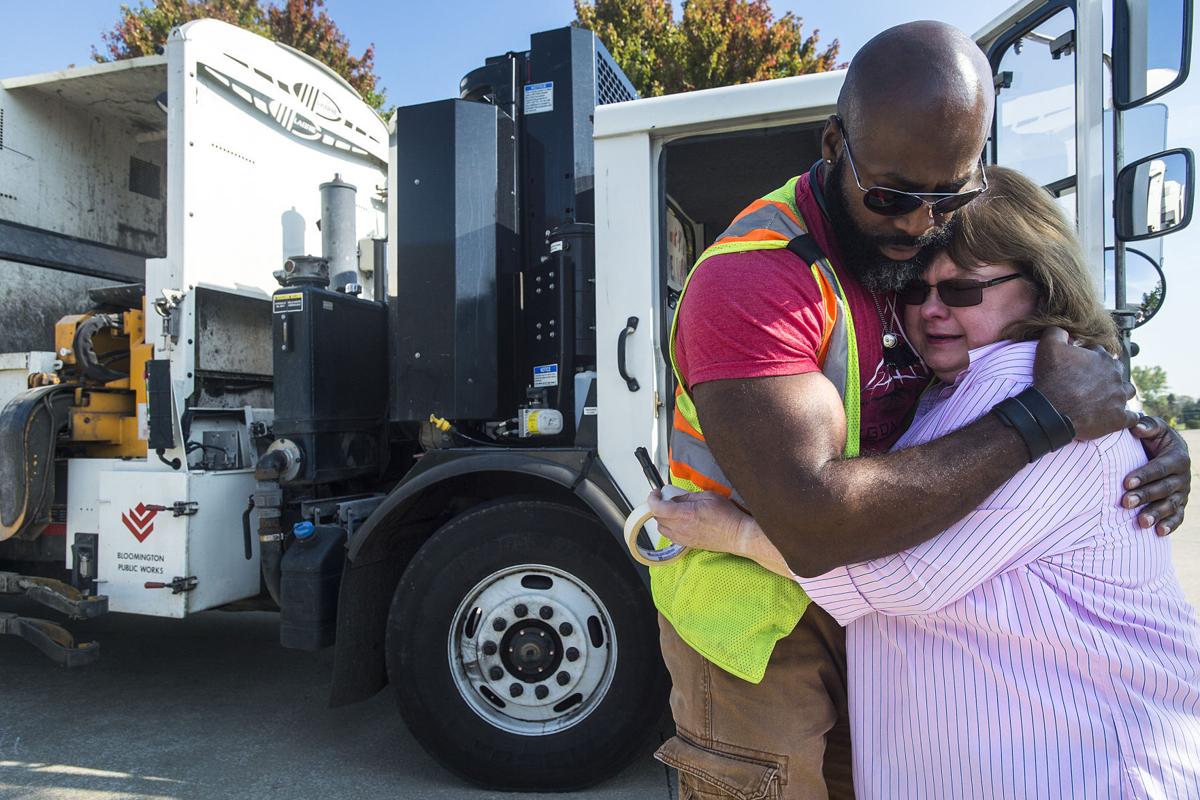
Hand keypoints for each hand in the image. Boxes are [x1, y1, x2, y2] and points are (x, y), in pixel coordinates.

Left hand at [646, 490, 749, 553]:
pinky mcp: (688, 544)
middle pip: (658, 518)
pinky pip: (671, 536)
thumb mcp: (708, 496)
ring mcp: (684, 538)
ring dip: (663, 518)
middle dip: (658, 506)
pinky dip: (670, 528)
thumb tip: (675, 497)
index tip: (655, 493)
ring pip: (662, 528)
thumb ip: (687, 496)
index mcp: (685, 514)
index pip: (657, 508)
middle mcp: (682, 528)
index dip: (652, 499)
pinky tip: (680, 521)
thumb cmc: (727, 516)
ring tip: (673, 511)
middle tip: (666, 499)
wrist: (737, 535)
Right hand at [1033, 327, 1136, 439]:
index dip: (1088, 357)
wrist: (1052, 411)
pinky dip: (1128, 416)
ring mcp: (1119, 397)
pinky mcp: (1119, 418)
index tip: (1078, 365)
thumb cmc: (1051, 379)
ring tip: (1106, 397)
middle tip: (1090, 382)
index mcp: (1102, 358)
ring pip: (1128, 391)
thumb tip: (1065, 329)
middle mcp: (1115, 376)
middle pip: (1116, 371)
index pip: (1100, 353)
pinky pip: (1131, 417)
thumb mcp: (1048, 346)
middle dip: (1106, 373)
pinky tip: (1120, 416)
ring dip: (1119, 392)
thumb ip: (1057, 331)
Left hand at [1123, 416, 1190, 535]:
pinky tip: (1159, 532)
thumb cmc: (1153, 438)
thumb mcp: (1153, 428)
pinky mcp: (1180, 505)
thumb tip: (1136, 427)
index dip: (1144, 475)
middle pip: (1164, 488)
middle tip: (1126, 502)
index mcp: (1177, 457)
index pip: (1160, 468)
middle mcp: (1182, 476)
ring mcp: (1183, 492)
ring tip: (1141, 522)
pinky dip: (1171, 525)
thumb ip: (1146, 426)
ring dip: (1156, 514)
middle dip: (1146, 496)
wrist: (1164, 451)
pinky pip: (1178, 517)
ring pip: (1171, 505)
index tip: (1125, 482)